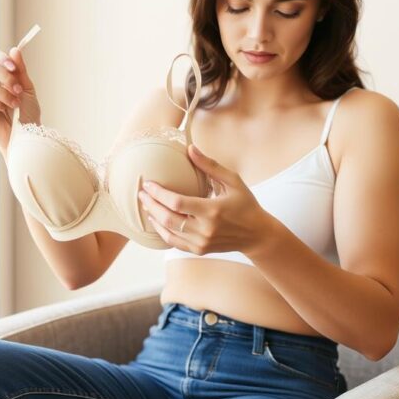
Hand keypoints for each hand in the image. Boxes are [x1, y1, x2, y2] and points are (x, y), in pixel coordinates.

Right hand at [0, 45, 41, 152]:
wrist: (25, 136)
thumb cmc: (26, 113)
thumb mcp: (26, 88)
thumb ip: (20, 70)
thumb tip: (14, 49)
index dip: (1, 58)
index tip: (14, 68)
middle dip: (6, 77)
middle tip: (19, 90)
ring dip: (5, 93)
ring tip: (15, 103)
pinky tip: (3, 110)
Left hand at [137, 144, 274, 255]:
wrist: (256, 235)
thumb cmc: (246, 204)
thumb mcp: (233, 181)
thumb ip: (210, 166)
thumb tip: (190, 148)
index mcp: (212, 211)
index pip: (177, 203)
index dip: (159, 193)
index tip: (148, 184)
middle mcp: (205, 230)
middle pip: (168, 218)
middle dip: (151, 205)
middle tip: (141, 193)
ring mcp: (201, 243)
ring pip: (168, 232)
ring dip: (154, 217)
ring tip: (145, 204)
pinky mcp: (199, 250)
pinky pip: (174, 243)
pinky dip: (162, 232)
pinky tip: (156, 220)